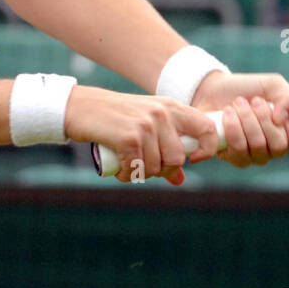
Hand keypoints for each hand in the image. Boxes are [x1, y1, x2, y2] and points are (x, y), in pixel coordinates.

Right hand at [64, 85, 219, 184]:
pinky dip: (128, 175)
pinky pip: (137, 168)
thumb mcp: (146, 127)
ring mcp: (146, 124)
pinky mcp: (129, 137)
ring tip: (129, 166)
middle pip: (178, 157)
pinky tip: (122, 170)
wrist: (81, 107)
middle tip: (145, 166)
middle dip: (162, 169)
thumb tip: (181, 180)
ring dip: (141, 174)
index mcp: (171, 107)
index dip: (206, 149)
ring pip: (157, 166)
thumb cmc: (116, 119)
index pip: (207, 128)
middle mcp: (161, 113)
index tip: (191, 160)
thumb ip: (165, 149)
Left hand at [190, 72, 288, 167]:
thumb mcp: (273, 85)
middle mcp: (275, 148)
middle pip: (280, 146)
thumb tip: (282, 119)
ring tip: (238, 104)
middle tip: (255, 101)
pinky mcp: (235, 158)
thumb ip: (288, 97)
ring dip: (247, 120)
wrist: (215, 90)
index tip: (288, 124)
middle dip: (264, 118)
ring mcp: (255, 156)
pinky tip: (228, 115)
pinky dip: (233, 127)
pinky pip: (238, 150)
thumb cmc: (248, 89)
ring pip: (258, 146)